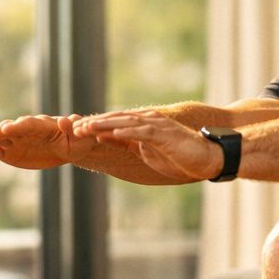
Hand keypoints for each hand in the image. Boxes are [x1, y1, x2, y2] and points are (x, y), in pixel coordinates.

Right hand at [0, 114, 79, 168]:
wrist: (66, 149)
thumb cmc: (75, 142)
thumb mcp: (79, 138)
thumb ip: (72, 129)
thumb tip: (67, 119)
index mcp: (42, 126)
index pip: (29, 124)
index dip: (18, 126)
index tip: (9, 128)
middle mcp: (25, 130)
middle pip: (10, 129)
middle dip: (0, 132)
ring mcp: (14, 140)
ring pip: (0, 138)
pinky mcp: (8, 151)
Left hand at [74, 110, 222, 182]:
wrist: (205, 159)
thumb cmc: (176, 156)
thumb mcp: (145, 151)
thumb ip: (125, 141)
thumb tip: (103, 136)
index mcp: (141, 125)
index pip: (113, 123)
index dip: (94, 126)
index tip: (74, 131)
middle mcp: (147, 120)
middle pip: (115, 119)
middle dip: (93, 123)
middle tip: (73, 127)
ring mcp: (156, 126)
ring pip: (126, 122)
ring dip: (105, 125)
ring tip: (87, 128)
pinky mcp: (165, 135)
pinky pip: (143, 132)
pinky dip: (128, 132)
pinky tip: (113, 133)